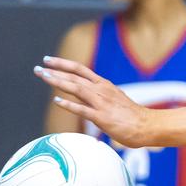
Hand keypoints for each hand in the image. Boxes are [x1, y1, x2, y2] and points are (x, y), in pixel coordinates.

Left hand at [34, 57, 154, 147]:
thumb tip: (89, 102)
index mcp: (104, 85)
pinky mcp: (102, 118)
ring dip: (58, 81)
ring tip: (43, 77)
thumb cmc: (133, 117)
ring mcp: (101, 103)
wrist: (148, 126)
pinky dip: (69, 105)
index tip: (48, 60)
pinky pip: (82, 110)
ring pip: (76, 88)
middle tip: (38, 68)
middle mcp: (101, 90)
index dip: (63, 63)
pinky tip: (57, 101)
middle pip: (74, 76)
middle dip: (54, 71)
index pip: (80, 69)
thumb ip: (101, 98)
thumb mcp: (116, 100)